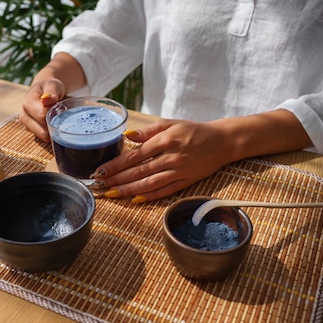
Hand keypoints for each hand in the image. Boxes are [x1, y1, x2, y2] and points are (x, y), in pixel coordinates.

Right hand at [18, 78, 64, 140]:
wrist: (43, 90)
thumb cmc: (49, 87)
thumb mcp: (52, 85)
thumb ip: (51, 91)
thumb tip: (46, 99)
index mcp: (28, 103)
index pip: (42, 116)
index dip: (54, 115)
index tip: (60, 109)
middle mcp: (24, 116)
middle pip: (42, 131)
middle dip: (54, 125)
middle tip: (60, 116)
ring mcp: (26, 125)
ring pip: (42, 136)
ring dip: (52, 130)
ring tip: (56, 118)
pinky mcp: (30, 130)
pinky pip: (43, 137)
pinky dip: (50, 132)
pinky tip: (53, 123)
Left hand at [90, 119, 234, 202]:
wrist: (222, 141)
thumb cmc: (193, 130)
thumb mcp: (170, 123)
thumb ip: (148, 130)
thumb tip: (127, 135)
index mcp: (165, 140)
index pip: (135, 155)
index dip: (116, 164)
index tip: (100, 170)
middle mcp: (171, 157)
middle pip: (139, 171)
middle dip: (117, 179)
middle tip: (99, 185)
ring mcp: (179, 171)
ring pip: (149, 183)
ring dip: (129, 190)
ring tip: (112, 193)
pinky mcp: (187, 182)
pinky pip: (165, 191)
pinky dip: (150, 196)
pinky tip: (135, 199)